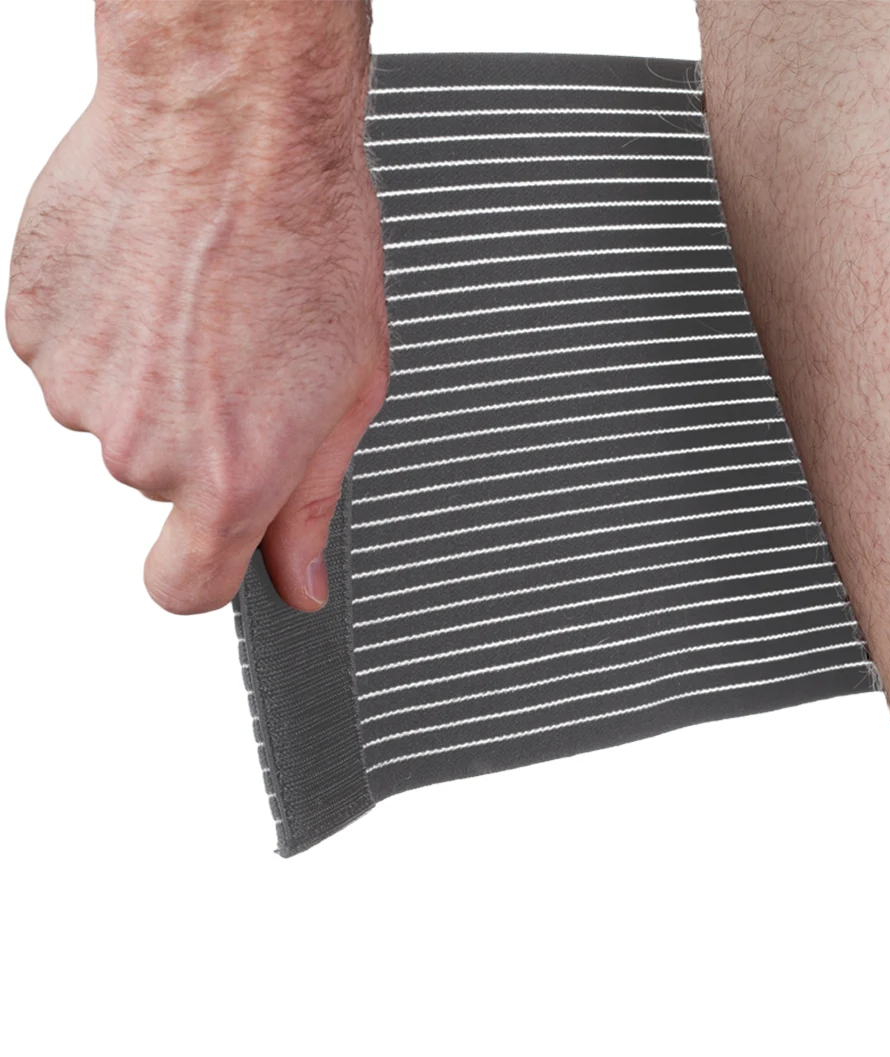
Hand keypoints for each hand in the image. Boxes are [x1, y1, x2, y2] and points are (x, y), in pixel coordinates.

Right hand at [6, 1, 386, 613]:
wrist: (230, 127)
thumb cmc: (306, 247)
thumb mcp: (349, 394)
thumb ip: (311, 503)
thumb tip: (298, 582)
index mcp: (227, 478)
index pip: (185, 588)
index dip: (204, 574)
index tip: (218, 550)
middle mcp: (142, 449)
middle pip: (160, 485)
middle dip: (199, 439)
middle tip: (242, 358)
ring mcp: (77, 389)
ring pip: (115, 417)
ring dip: (151, 378)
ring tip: (200, 306)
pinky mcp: (30, 327)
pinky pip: (74, 359)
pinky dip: (107, 329)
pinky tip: (154, 281)